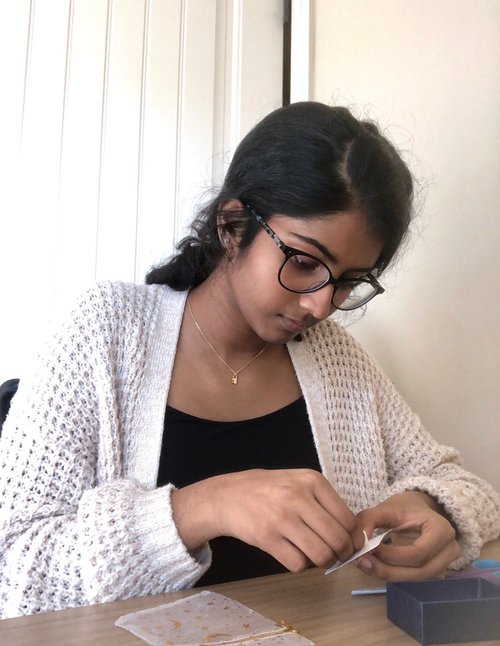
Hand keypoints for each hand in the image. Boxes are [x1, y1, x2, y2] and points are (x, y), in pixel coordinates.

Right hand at [171, 468, 365, 572]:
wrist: (227, 495)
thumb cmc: (268, 490)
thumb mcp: (298, 482)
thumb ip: (324, 502)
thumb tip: (353, 534)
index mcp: (312, 481)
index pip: (348, 518)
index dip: (353, 537)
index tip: (350, 544)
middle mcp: (299, 497)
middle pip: (338, 539)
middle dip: (342, 554)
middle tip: (336, 555)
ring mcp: (282, 517)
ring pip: (321, 555)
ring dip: (322, 562)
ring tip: (314, 555)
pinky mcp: (267, 537)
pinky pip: (298, 564)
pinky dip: (299, 565)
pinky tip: (292, 552)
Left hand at [354, 491, 460, 580]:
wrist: (421, 509)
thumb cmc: (406, 506)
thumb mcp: (386, 507)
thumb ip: (368, 520)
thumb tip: (357, 542)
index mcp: (441, 530)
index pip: (417, 554)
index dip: (390, 556)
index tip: (367, 549)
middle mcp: (449, 550)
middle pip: (417, 571)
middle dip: (386, 569)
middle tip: (360, 561)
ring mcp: (445, 563)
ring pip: (414, 578)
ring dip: (386, 574)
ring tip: (364, 563)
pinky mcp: (435, 570)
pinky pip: (412, 576)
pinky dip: (392, 573)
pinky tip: (374, 565)